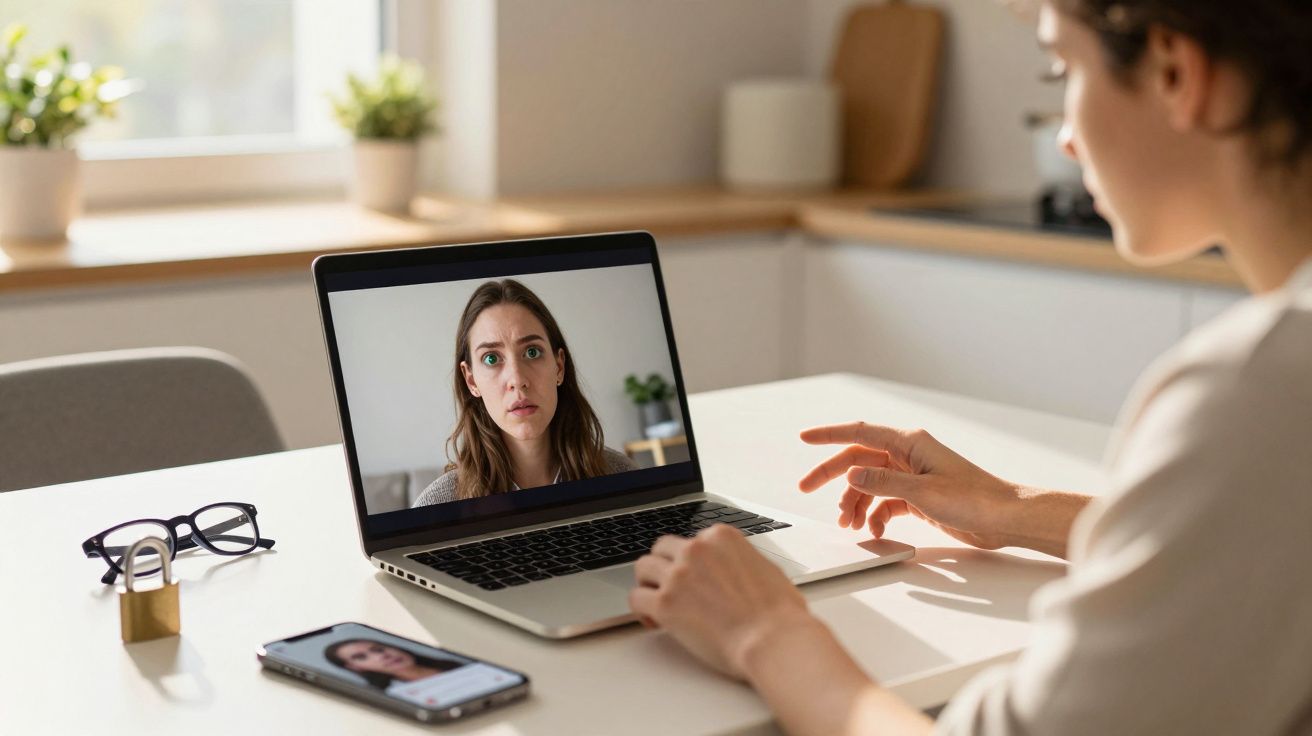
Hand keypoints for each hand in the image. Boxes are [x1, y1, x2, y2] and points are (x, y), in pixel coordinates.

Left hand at [628, 524, 816, 679]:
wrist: (772, 640)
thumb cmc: (778, 613)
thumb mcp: (766, 569)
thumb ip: (740, 562)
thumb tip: (735, 571)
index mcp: (720, 537)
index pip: (691, 540)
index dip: (689, 561)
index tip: (691, 577)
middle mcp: (696, 550)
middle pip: (661, 548)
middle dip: (664, 566)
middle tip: (669, 585)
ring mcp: (678, 575)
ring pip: (643, 568)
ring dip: (648, 584)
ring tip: (657, 601)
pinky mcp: (665, 603)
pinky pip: (636, 598)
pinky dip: (642, 610)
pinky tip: (653, 621)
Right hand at [797, 421, 1021, 549]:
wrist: (1005, 519)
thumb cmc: (974, 499)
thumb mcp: (922, 491)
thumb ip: (882, 481)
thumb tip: (851, 472)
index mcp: (909, 443)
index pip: (859, 433)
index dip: (828, 435)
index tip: (804, 438)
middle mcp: (908, 455)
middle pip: (858, 459)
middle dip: (831, 475)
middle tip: (805, 488)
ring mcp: (912, 475)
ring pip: (869, 483)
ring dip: (854, 502)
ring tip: (848, 524)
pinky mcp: (919, 496)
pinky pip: (885, 501)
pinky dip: (875, 514)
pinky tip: (873, 529)